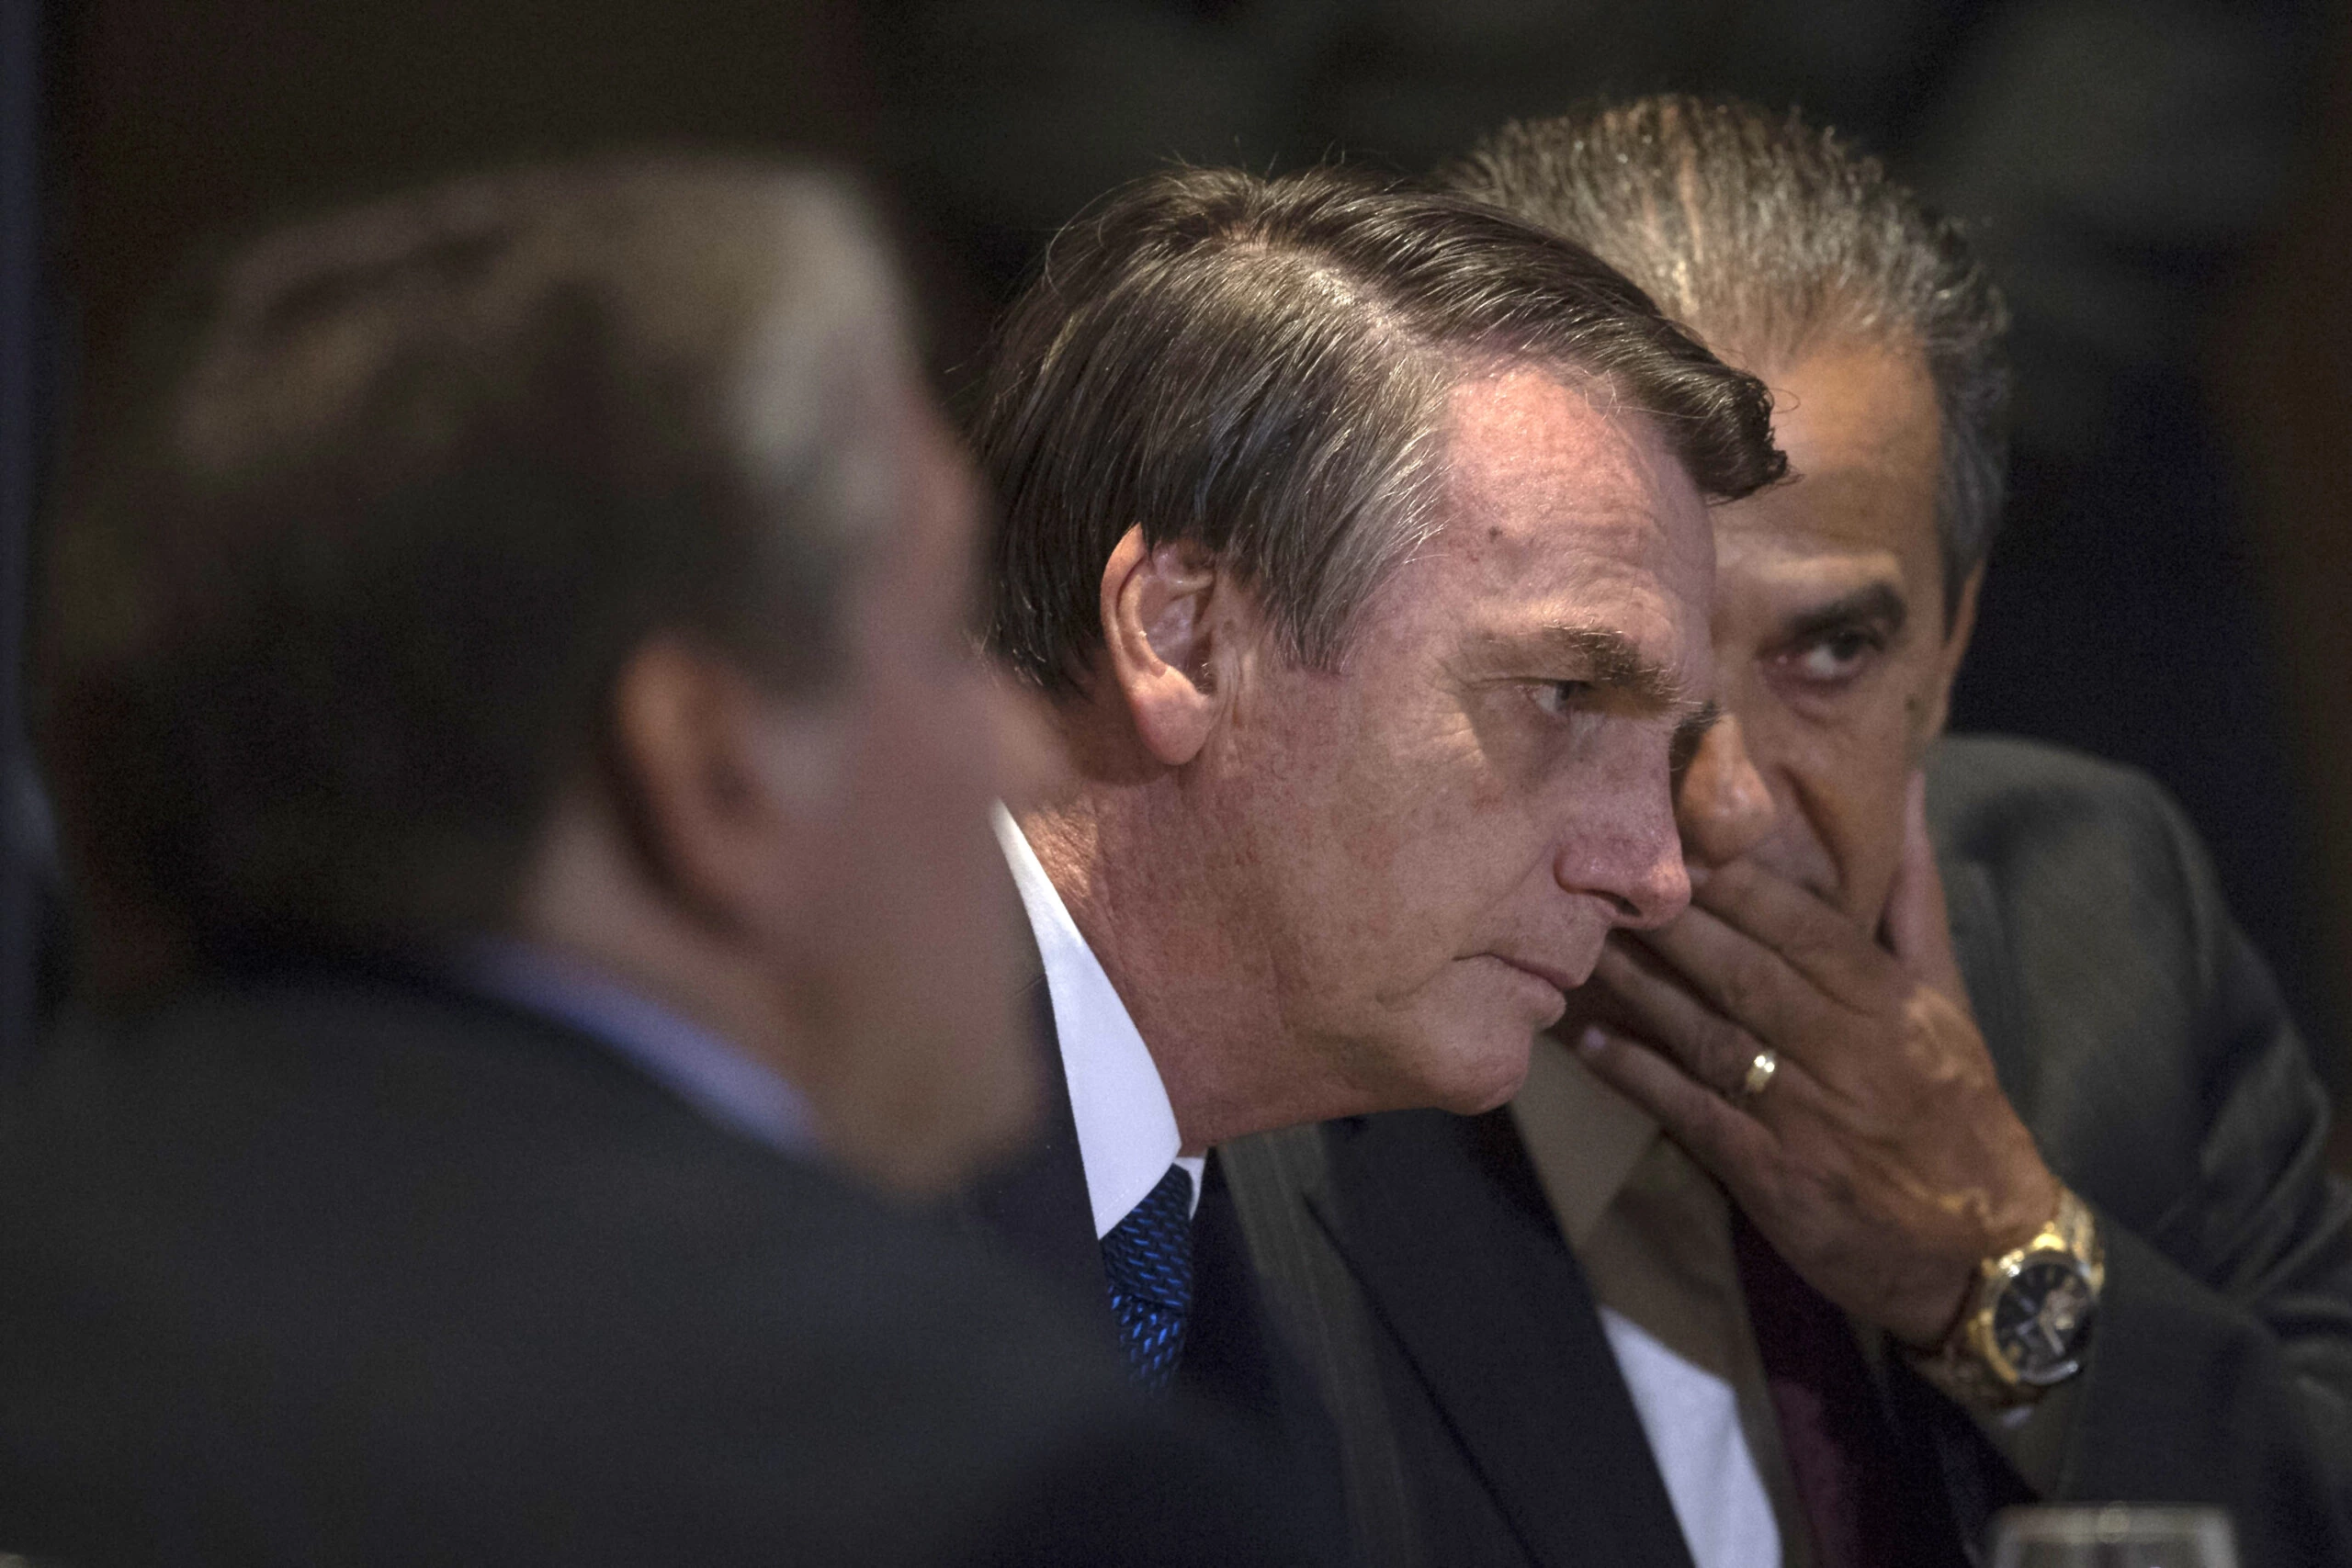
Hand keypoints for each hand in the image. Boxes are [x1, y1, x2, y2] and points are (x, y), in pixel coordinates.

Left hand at [1575, 772, 2060, 1345]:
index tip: (1674, 837)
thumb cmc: (1957, 1107)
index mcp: (1888, 1003)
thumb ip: (1911, 896)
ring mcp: (1804, 1115)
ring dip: (1636, 990)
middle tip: (1599, 875)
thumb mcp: (1946, 999)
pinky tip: (1584, 1040)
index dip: (1736, 883)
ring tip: (1576, 946)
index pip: (1805, 928)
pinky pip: (1689, 1112)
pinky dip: (1635, 1074)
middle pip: (1744, 973)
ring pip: (1707, 1035)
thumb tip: (1907, 790)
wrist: (1983, 1249)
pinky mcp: (1770, 1175)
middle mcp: (1847, 1052)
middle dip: (1669, 923)